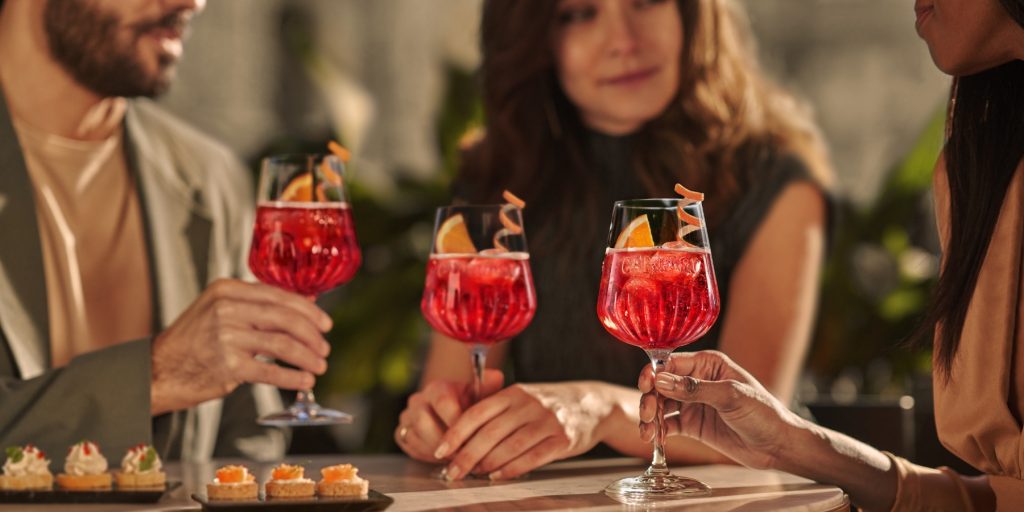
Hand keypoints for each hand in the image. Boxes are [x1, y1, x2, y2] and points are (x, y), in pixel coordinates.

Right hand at [150, 279, 331, 414]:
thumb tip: (307, 302)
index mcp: (227, 290)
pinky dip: (292, 377)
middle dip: (312, 335)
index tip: (326, 324)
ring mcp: (226, 337)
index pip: (279, 296)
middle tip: (325, 348)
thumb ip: (260, 305)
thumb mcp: (221, 311)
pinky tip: (304, 381)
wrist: (158, 370)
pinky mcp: (227, 365)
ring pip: (282, 345)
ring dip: (307, 357)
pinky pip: (271, 372)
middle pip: (285, 318)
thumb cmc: (195, 341)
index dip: (309, 311)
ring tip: (319, 366)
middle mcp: (226, 309)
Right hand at [396, 370, 503, 461]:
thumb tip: (496, 376)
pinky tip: (442, 459)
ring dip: (435, 451)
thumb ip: (489, 386)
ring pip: (416, 436)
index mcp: (436, 388)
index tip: (472, 438)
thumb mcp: (481, 395)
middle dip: (444, 442)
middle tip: (462, 455)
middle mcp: (418, 400)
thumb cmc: (469, 405)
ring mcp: (407, 417)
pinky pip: (410, 446)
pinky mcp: (401, 432)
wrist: (452, 413)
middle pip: (424, 423)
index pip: (443, 403)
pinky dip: (425, 455)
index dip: (457, 423)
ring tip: (455, 459)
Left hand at [435, 381, 614, 480]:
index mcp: (513, 392)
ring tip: (473, 475)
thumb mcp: (521, 398)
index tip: (440, 450)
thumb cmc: (548, 405)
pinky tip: (498, 476)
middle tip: (452, 472)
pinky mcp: (563, 439)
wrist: (592, 404)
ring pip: (510, 446)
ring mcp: (547, 421)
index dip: (456, 433)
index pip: (477, 412)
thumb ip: (496, 413)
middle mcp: (529, 404)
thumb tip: (460, 440)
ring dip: (488, 464)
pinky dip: (512, 468)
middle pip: (490, 432)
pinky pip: (533, 457)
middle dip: (467, 455)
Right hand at [638, 350, 806, 469]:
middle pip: (661, 384)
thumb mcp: (730, 396)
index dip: (654, 373)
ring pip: (661, 405)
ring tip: (648, 433)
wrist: (777, 445)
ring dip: (650, 417)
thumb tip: (662, 380)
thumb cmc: (763, 413)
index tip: (646, 386)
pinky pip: (668, 424)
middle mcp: (697, 381)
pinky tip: (655, 439)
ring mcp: (694, 403)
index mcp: (708, 365)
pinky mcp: (693, 424)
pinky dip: (658, 431)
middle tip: (648, 415)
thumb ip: (695, 388)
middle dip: (650, 398)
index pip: (671, 363)